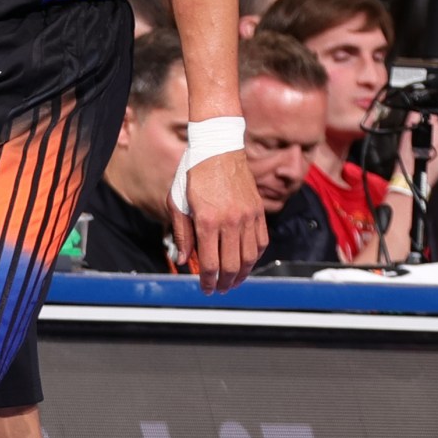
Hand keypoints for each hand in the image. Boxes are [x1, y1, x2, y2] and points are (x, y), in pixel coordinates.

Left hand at [173, 151, 265, 294]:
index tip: (206, 288)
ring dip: (242, 274)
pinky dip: (255, 257)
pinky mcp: (258, 211)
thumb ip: (181, 234)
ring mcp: (247, 216)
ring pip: (250, 257)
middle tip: (220, 289)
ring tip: (234, 281)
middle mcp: (230, 220)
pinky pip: (261, 242)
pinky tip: (246, 262)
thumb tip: (184, 260)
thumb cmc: (193, 173)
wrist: (218, 148)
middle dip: (225, 283)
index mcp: (207, 220)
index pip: (210, 263)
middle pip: (232, 265)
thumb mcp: (177, 202)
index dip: (208, 281)